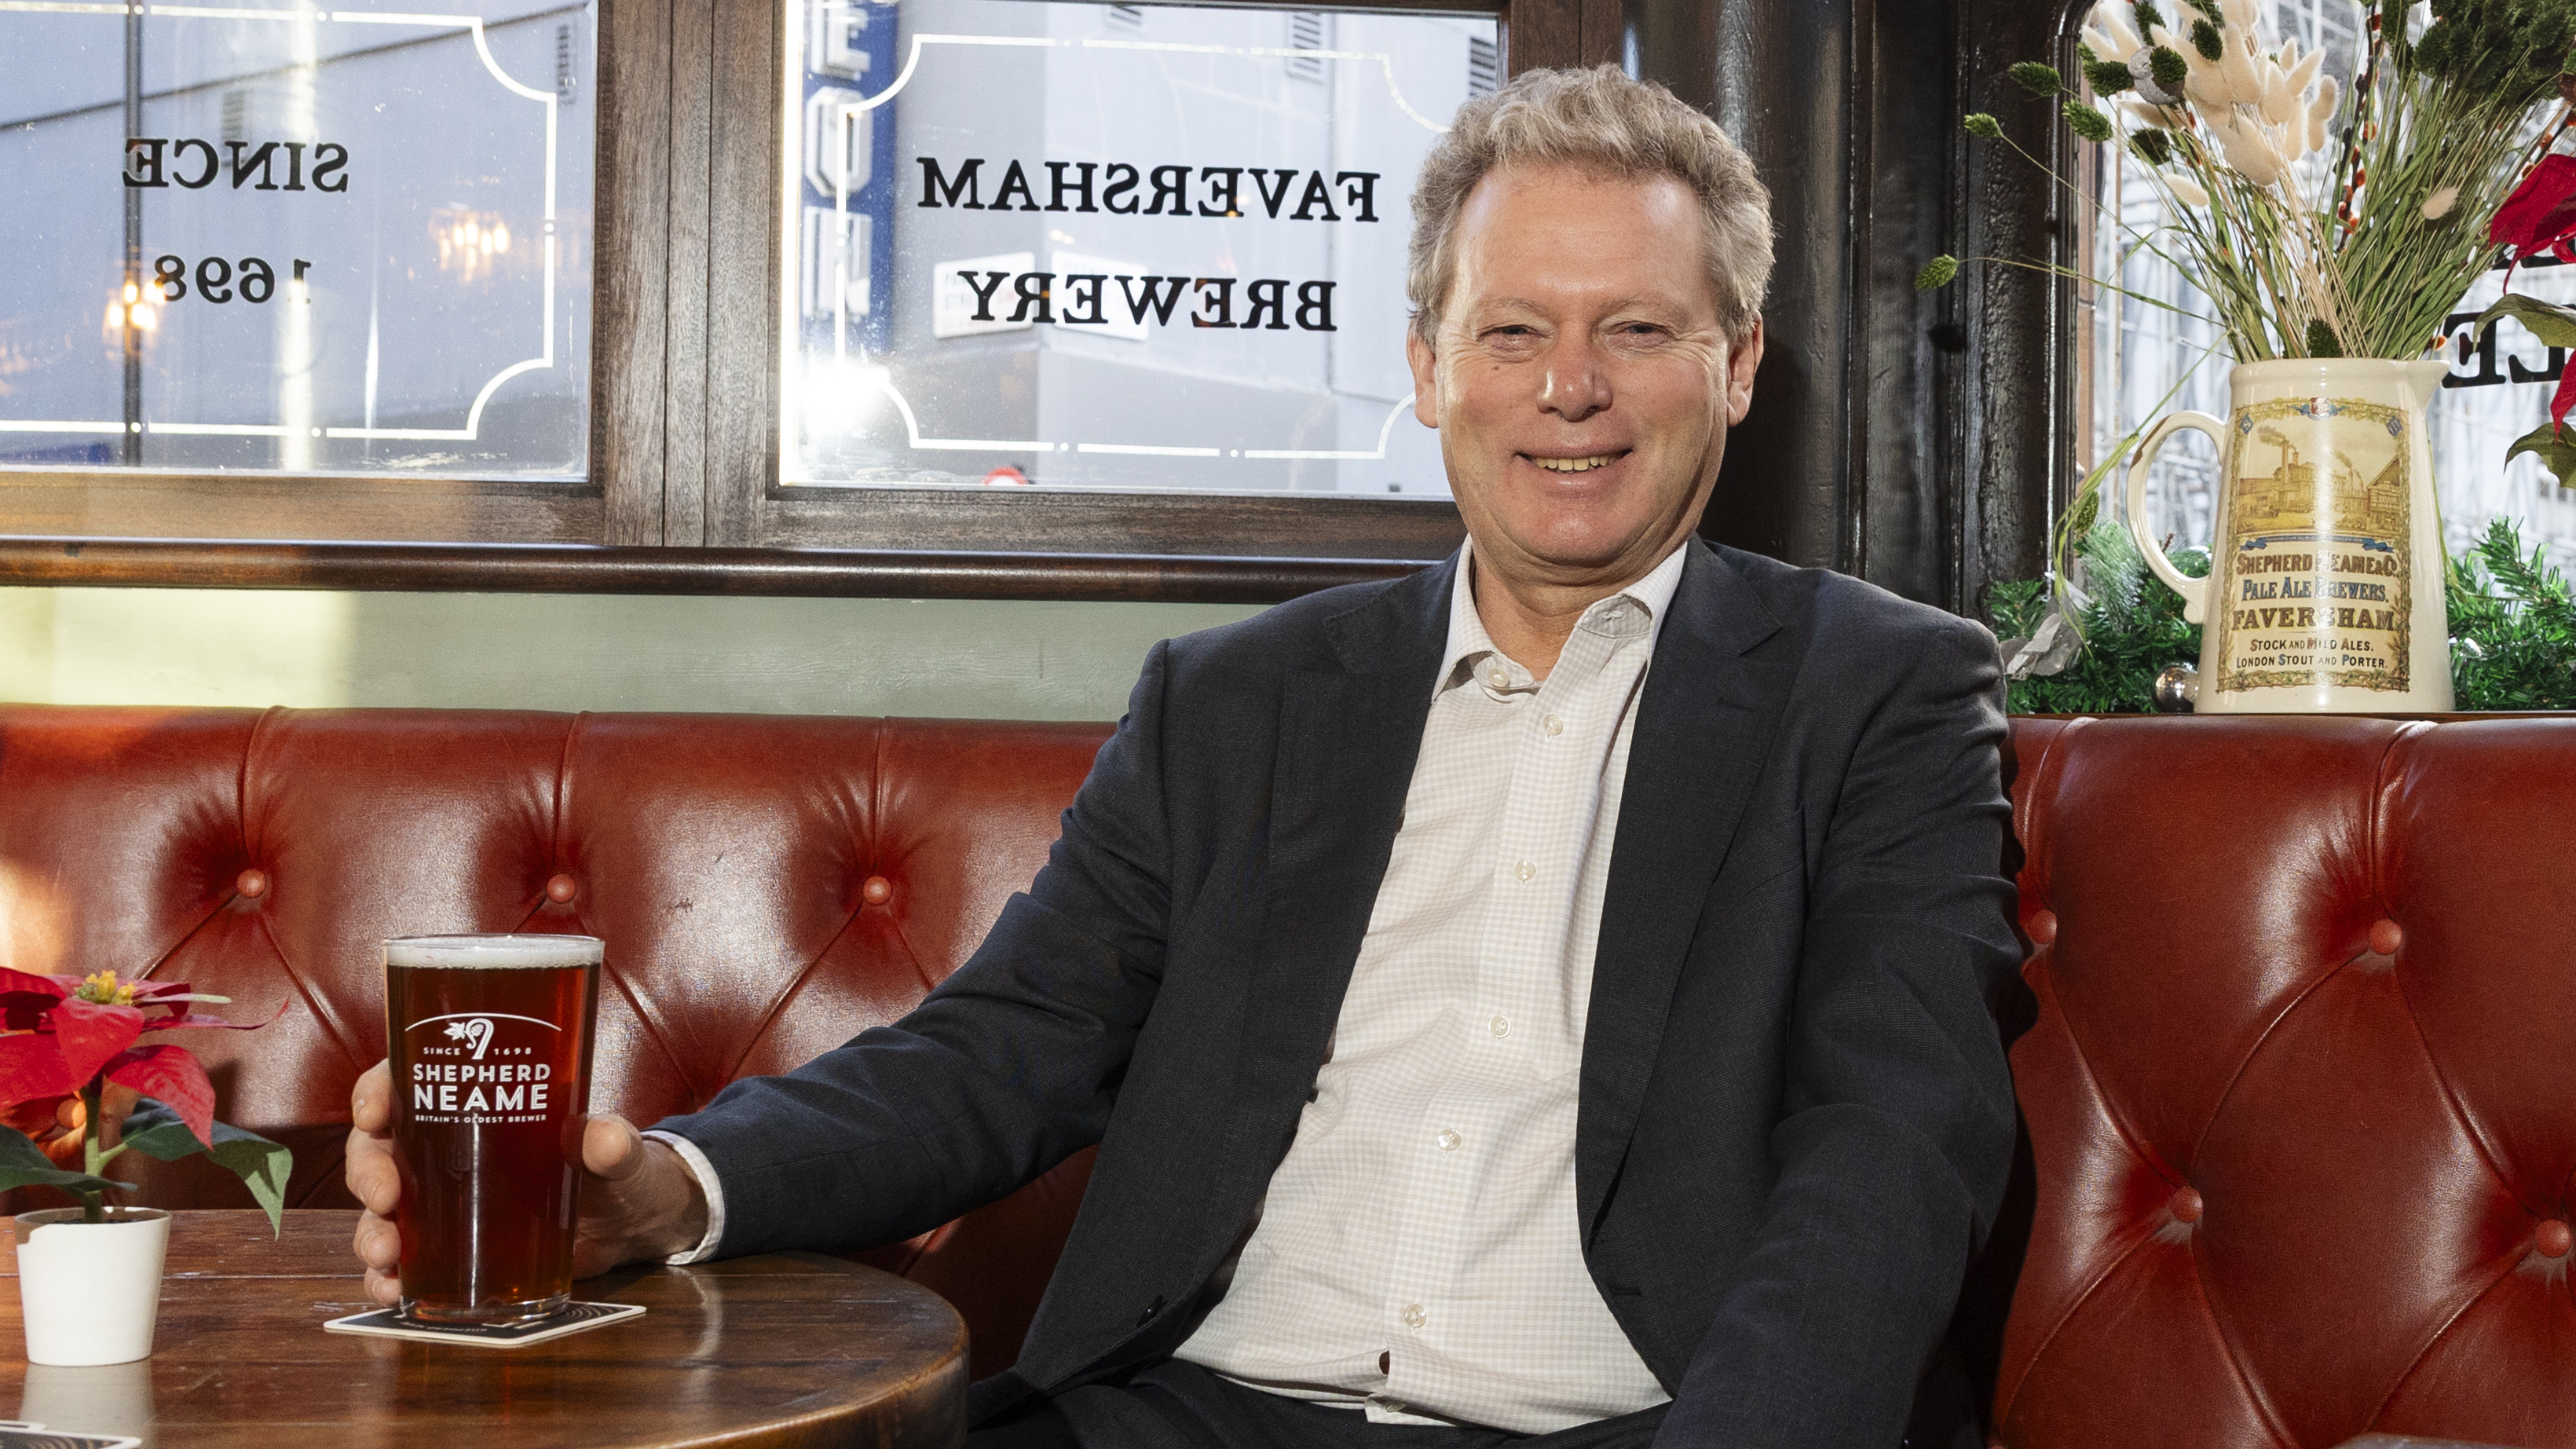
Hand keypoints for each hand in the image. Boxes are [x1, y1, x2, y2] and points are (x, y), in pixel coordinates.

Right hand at [345, 1061, 711, 1306]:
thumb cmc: (617, 1168)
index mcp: (477, 1102)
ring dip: (371, 1231)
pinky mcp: (454, 1249)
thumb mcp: (617, 1152)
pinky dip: (389, 1278)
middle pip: (380, 1149)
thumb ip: (614, 1144)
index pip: (408, 1081)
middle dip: (368, 1171)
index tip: (373, 1111)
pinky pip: (404, 1263)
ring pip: (383, 1210)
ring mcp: (447, 1202)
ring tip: (388, 1253)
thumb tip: (607, 1139)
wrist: (633, 1225)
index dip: (376, 1089)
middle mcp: (448, 1148)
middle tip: (384, 1194)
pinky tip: (394, 1291)